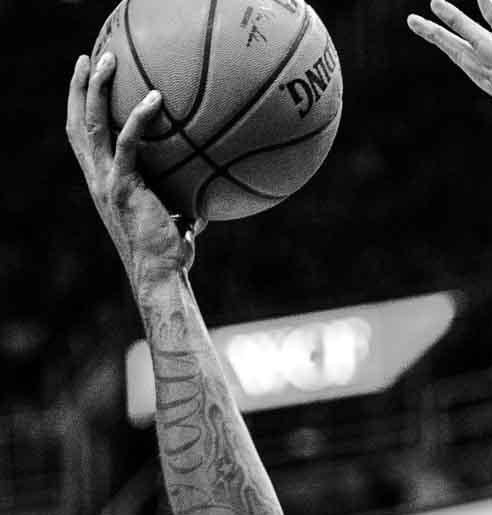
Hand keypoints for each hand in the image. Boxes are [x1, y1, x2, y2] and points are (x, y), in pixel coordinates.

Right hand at [65, 52, 202, 287]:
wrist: (161, 274)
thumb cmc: (171, 255)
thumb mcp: (177, 223)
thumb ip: (184, 205)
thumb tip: (208, 200)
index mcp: (104, 182)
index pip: (83, 138)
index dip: (80, 108)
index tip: (87, 82)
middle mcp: (97, 178)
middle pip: (77, 122)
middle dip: (78, 87)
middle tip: (89, 57)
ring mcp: (106, 180)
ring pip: (91, 123)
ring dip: (95, 88)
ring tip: (108, 59)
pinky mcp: (123, 186)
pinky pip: (128, 142)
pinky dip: (138, 117)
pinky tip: (156, 98)